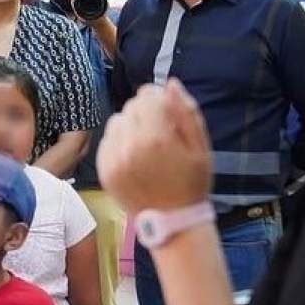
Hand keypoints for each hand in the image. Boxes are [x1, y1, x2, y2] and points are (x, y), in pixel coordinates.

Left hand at [98, 79, 211, 212]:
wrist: (172, 220)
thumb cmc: (191, 182)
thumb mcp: (200, 146)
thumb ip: (186, 112)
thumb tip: (170, 84)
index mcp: (157, 138)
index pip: (147, 96)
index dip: (159, 100)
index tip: (167, 113)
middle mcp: (131, 146)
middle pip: (131, 107)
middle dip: (145, 113)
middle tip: (159, 133)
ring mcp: (114, 160)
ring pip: (117, 121)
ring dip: (130, 126)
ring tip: (145, 145)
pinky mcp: (104, 171)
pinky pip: (107, 141)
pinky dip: (119, 143)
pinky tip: (133, 156)